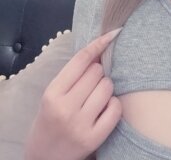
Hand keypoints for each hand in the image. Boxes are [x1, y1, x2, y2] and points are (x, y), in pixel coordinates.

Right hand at [24, 28, 122, 159]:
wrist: (44, 158)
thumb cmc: (50, 120)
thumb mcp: (53, 95)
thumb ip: (72, 75)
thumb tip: (100, 50)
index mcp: (52, 94)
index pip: (81, 60)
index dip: (99, 44)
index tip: (113, 33)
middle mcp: (65, 108)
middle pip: (97, 71)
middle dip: (98, 74)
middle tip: (89, 86)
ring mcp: (80, 124)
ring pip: (108, 86)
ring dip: (106, 89)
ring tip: (95, 99)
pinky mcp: (94, 137)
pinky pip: (116, 107)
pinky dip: (114, 105)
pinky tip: (104, 110)